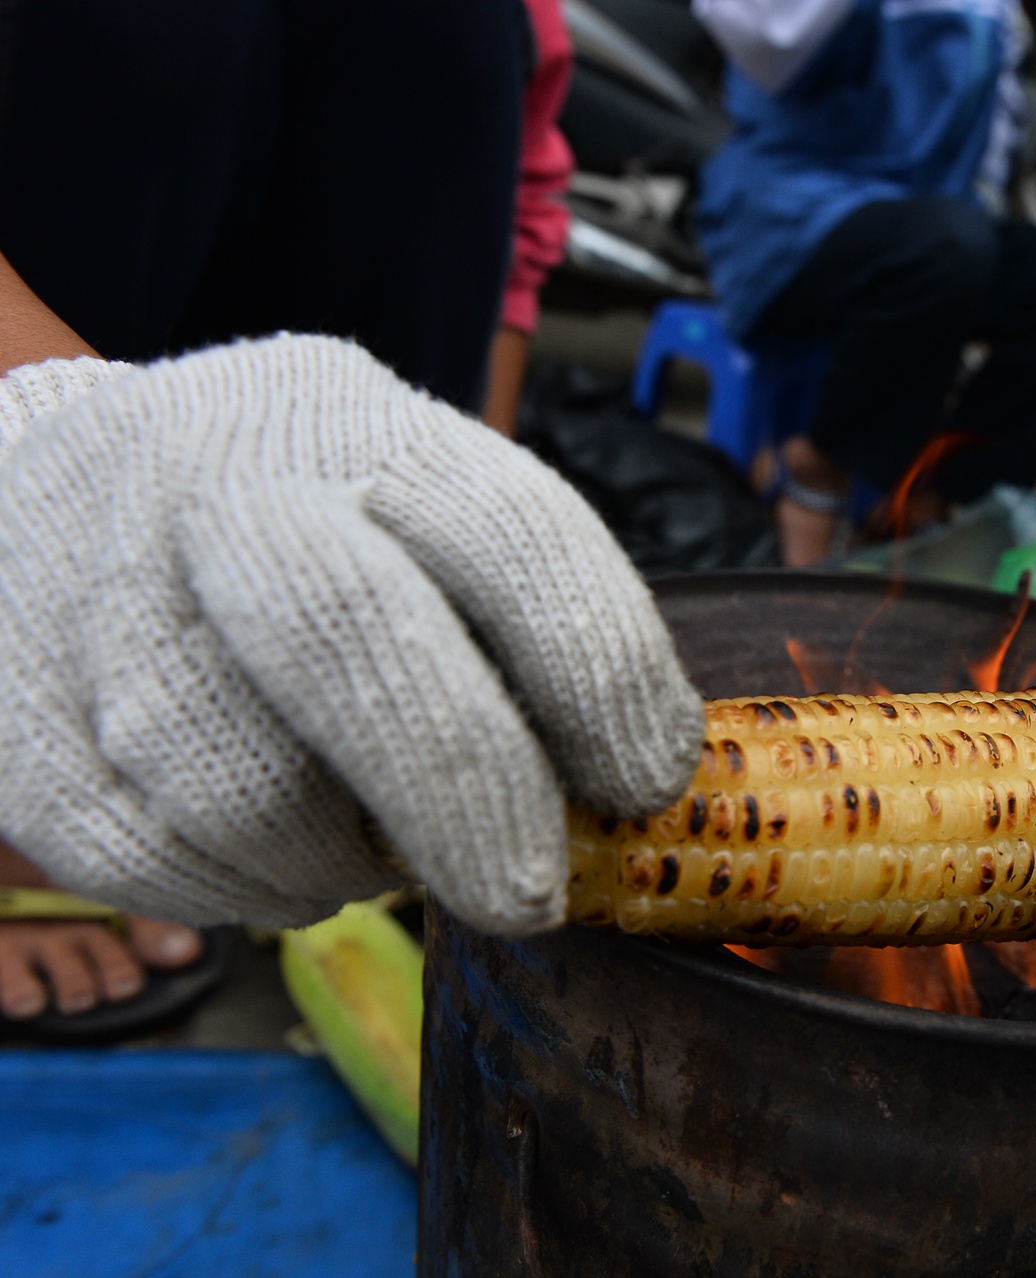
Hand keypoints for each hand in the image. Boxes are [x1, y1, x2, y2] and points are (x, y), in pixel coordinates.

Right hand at [0, 335, 704, 933]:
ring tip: (373, 858)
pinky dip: (235, 892)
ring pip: (241, 782)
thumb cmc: (289, 529)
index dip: (599, 671)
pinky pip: (149, 856)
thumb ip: (511, 623)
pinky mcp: (14, 708)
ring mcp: (99, 592)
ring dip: (335, 861)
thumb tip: (626, 789)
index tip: (641, 782)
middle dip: (468, 793)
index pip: (510, 529)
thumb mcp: (408, 512)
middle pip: (356, 635)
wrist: (39, 488)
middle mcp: (224, 486)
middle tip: (529, 894)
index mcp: (364, 426)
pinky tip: (271, 862)